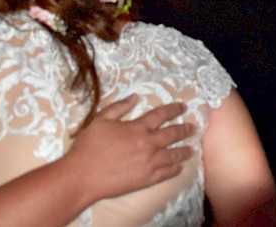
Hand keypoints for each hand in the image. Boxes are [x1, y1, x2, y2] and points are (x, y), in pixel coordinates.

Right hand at [68, 95, 194, 201]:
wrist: (81, 176)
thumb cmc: (89, 146)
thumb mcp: (101, 119)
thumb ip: (120, 107)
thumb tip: (136, 97)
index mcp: (137, 127)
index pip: (161, 115)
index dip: (173, 109)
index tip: (183, 107)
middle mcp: (147, 144)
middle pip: (172, 134)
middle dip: (184, 129)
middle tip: (193, 127)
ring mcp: (149, 163)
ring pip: (173, 154)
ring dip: (184, 150)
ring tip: (192, 148)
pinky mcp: (146, 179)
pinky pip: (166, 173)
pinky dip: (175, 169)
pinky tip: (180, 167)